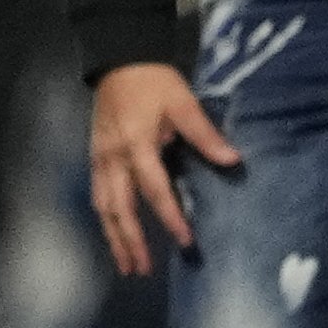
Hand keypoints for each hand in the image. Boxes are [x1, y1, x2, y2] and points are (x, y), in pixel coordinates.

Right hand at [88, 59, 240, 280]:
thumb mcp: (183, 102)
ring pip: (103, 207)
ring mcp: (99, 159)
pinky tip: (113, 232)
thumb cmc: (154, 81)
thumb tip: (233, 160)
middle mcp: (113, 159)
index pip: (155, 191)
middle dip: (131, 242)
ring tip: (126, 264)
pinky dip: (106, 219)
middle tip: (143, 270)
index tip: (185, 241)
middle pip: (120, 210)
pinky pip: (97, 195)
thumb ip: (205, 134)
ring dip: (114, 237)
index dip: (171, 218)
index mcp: (137, 146)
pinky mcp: (94, 156)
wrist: (118, 57)